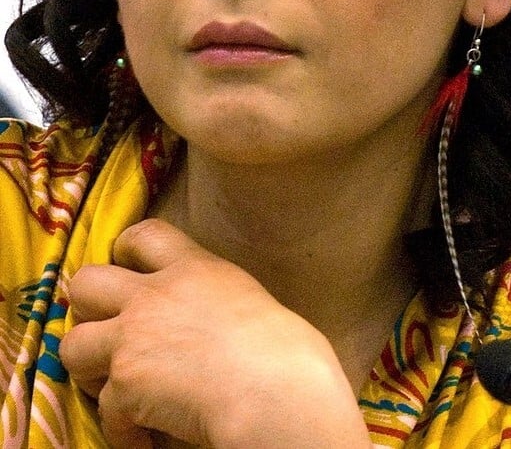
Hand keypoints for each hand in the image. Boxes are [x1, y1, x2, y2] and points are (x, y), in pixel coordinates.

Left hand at [59, 218, 371, 447]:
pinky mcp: (124, 386)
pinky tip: (147, 437)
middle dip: (88, 307)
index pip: (143, 235)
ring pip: (71, 345)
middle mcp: (153, 296)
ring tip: (116, 387)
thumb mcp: (246, 298)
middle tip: (109, 330)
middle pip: (85, 281)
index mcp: (192, 267)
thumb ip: (212, 297)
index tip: (128, 270)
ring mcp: (131, 339)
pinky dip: (123, 429)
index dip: (126, 251)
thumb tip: (209, 319)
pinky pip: (104, 412)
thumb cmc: (285, 349)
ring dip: (90, 369)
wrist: (274, 389)